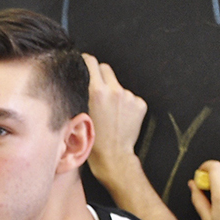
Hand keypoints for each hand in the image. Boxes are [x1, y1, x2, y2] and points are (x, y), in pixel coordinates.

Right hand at [82, 55, 147, 189]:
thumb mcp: (80, 115)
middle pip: (105, 68)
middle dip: (99, 76)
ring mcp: (129, 96)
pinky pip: (130, 97)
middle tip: (96, 90)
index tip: (84, 63)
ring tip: (109, 113)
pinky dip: (125, 105)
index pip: (91, 61)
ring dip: (113, 93)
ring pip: (118, 85)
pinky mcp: (140, 104)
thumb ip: (82, 95)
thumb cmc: (93, 141)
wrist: (113, 157)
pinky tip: (120, 118)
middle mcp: (114, 90)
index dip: (86, 61)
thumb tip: (81, 79)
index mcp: (96, 91)